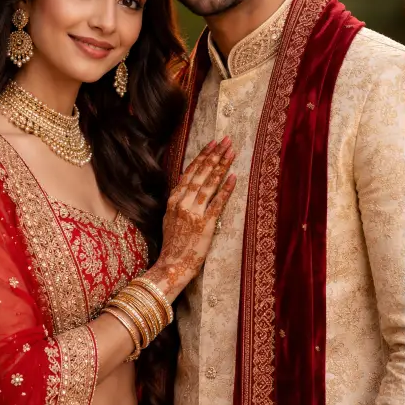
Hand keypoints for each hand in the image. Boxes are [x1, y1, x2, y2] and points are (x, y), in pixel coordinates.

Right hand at [144, 137, 236, 301]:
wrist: (172, 264)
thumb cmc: (174, 243)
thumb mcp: (170, 217)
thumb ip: (179, 201)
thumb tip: (188, 186)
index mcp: (174, 199)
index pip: (190, 172)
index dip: (202, 156)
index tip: (212, 143)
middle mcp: (183, 202)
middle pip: (201, 173)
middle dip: (215, 155)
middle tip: (226, 140)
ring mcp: (194, 212)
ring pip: (209, 184)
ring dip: (221, 166)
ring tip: (231, 152)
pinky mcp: (205, 223)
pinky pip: (218, 202)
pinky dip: (226, 189)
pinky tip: (234, 177)